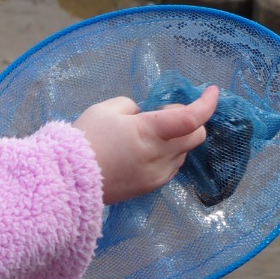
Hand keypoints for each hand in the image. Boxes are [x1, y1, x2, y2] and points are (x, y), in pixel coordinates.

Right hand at [72, 86, 218, 204]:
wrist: (67, 181)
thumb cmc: (85, 140)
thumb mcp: (106, 109)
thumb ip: (133, 108)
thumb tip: (144, 117)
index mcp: (151, 132)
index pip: (191, 118)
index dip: (206, 103)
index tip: (211, 91)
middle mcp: (161, 156)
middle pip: (197, 136)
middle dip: (189, 120)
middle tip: (162, 114)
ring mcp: (158, 175)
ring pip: (184, 152)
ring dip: (176, 138)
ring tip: (145, 135)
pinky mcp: (151, 187)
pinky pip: (172, 166)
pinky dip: (167, 153)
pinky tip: (143, 151)